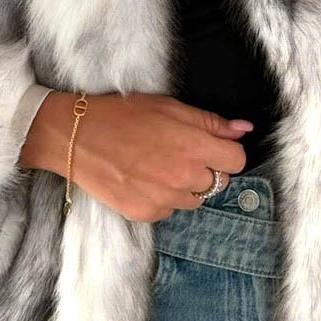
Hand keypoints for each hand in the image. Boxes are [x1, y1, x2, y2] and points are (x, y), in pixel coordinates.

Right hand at [28, 91, 251, 221]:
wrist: (76, 136)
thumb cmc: (121, 115)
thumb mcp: (168, 107)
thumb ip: (210, 122)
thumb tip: (244, 129)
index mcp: (194, 146)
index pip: (237, 161)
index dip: (225, 152)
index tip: (210, 147)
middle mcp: (184, 176)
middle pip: (218, 182)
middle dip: (205, 169)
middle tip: (177, 153)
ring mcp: (165, 198)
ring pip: (195, 200)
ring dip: (184, 186)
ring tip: (157, 166)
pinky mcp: (146, 213)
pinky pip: (169, 210)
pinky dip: (161, 198)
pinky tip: (141, 179)